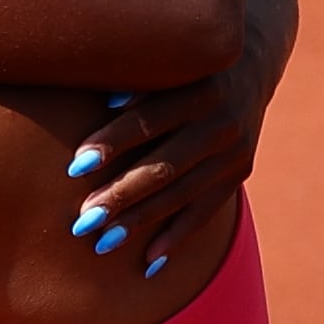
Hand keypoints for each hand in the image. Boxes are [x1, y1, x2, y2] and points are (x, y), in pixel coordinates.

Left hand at [57, 51, 267, 277]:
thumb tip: (101, 101)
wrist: (248, 60)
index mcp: (199, 87)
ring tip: (102, 243)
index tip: (74, 166)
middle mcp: (221, 121)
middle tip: (82, 220)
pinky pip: (205, 212)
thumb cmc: (181, 60)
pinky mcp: (239, 171)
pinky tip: (147, 263)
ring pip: (182, 194)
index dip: (112, 143)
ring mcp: (234, 151)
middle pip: (164, 165)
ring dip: (141, 221)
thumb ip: (138, 81)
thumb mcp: (166, 61)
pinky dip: (176, 238)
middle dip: (121, 195)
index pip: (149, 120)